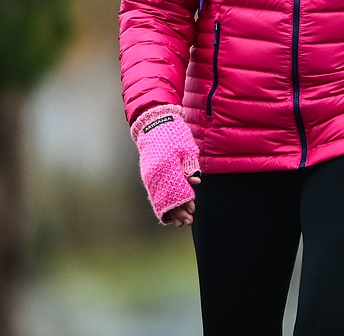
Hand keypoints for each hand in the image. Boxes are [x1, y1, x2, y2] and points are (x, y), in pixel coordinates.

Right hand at [130, 105, 200, 224]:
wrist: (155, 123)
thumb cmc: (174, 133)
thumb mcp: (187, 148)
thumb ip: (190, 167)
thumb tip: (194, 183)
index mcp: (166, 167)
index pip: (176, 192)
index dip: (184, 203)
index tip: (192, 212)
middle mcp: (155, 174)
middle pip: (167, 198)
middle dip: (178, 211)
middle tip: (189, 221)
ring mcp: (149, 175)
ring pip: (160, 197)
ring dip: (171, 209)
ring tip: (180, 221)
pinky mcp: (148, 174)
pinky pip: (156, 192)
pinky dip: (163, 201)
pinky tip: (169, 210)